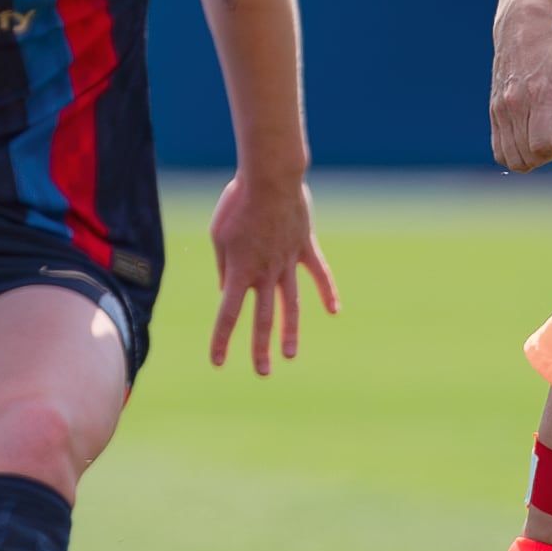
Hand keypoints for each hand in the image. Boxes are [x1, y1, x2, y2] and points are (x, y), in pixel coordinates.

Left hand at [208, 177, 338, 376]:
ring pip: (291, 303)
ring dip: (290, 331)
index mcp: (239, 271)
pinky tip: (334, 310)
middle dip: (260, 347)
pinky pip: (319, 273)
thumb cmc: (237, 203)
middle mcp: (265, 272)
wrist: (270, 178)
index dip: (221, 340)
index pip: (228, 314)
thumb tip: (225, 288)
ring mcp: (288, 261)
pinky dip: (327, 291)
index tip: (217, 362)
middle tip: (262, 372)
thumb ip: (223, 266)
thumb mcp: (218, 234)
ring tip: (289, 355)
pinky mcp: (305, 247)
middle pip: (263, 318)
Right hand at [490, 3, 551, 172]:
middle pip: (527, 157)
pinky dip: (516, 153)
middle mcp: (513, 106)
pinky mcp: (493, 111)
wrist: (521, 26)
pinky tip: (531, 137)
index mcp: (537, 95)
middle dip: (549, 154)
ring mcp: (499, 110)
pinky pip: (499, 149)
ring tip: (546, 135)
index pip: (543, 146)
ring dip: (532, 157)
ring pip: (511, 158)